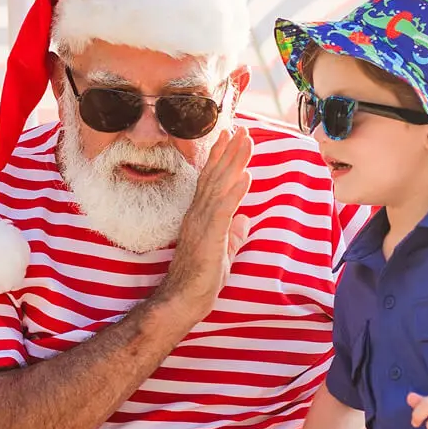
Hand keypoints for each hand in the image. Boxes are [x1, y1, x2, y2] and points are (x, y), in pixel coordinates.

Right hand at [155, 127, 252, 328]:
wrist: (182, 300)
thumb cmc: (199, 280)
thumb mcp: (222, 252)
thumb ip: (232, 234)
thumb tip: (245, 220)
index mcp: (199, 216)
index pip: (211, 181)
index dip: (221, 158)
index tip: (230, 137)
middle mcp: (197, 214)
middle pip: (215, 176)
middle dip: (229, 151)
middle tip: (240, 128)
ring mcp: (201, 223)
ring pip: (219, 186)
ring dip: (234, 162)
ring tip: (246, 141)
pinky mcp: (208, 237)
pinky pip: (223, 210)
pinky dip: (235, 192)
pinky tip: (245, 177)